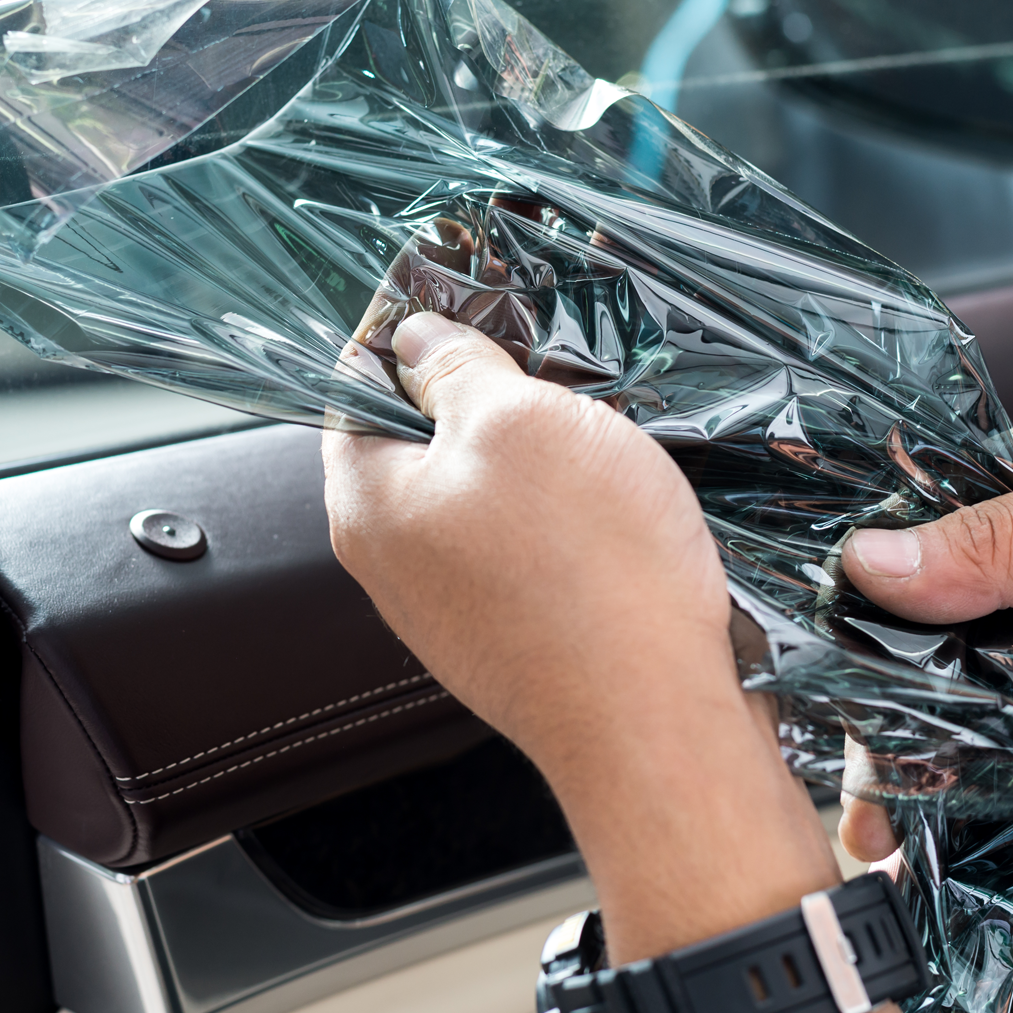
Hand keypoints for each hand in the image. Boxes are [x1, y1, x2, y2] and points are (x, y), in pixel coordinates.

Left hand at [324, 313, 943, 1012]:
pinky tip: (611, 508)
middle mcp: (393, 562)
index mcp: (368, 501)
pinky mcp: (511, 638)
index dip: (402, 327)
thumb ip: (456, 369)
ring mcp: (451, 608)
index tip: (452, 289)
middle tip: (543, 357)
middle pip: (416, 442)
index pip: (353, 385)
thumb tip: (415, 336)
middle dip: (477, 392)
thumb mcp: (522, 423)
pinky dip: (559, 517)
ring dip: (528, 457)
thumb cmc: (591, 574)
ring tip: (593, 433)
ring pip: (476, 496)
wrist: (660, 723)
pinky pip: (521, 551)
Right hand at [833, 423, 1012, 891]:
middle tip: (829, 707)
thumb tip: (883, 559)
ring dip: (908, 726)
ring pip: (951, 681)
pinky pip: (1001, 744)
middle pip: (920, 602)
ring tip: (864, 781)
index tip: (809, 598)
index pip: (922, 499)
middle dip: (872, 656)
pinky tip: (916, 803)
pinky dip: (962, 773)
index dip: (866, 542)